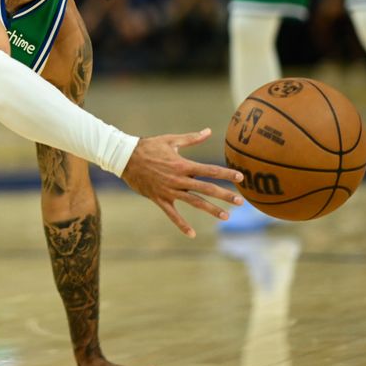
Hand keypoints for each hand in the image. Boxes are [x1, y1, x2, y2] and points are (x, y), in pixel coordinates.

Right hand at [122, 128, 243, 237]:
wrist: (125, 158)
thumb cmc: (148, 147)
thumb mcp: (170, 140)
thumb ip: (191, 139)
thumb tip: (209, 131)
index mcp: (182, 165)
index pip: (209, 170)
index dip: (225, 173)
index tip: (240, 177)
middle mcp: (178, 179)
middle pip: (206, 188)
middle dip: (225, 195)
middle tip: (240, 201)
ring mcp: (169, 191)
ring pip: (194, 202)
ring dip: (211, 209)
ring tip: (226, 216)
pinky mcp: (159, 199)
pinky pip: (172, 214)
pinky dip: (182, 224)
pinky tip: (192, 234)